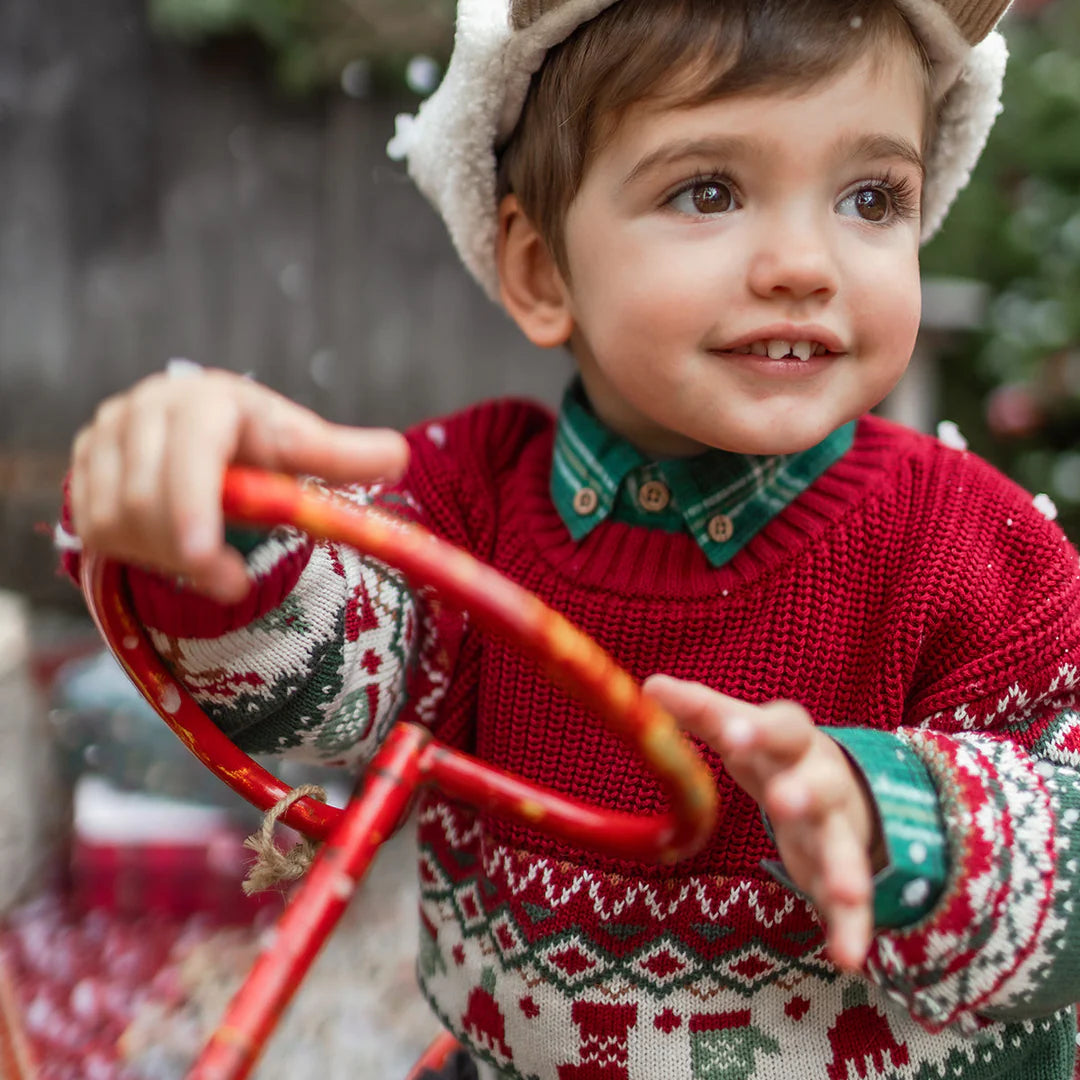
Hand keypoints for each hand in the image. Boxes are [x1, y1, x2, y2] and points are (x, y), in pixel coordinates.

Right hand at [69, 368, 408, 602]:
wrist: (203, 439)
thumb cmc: (259, 445)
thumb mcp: (301, 449)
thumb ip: (343, 455)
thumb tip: (400, 456)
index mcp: (203, 398)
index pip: (191, 452)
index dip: (193, 506)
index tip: (207, 559)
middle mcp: (142, 409)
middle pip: (147, 500)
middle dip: (192, 554)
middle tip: (235, 583)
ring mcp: (102, 438)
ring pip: (117, 522)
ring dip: (167, 558)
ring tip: (211, 562)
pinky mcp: (80, 470)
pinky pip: (93, 532)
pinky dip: (137, 555)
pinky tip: (173, 549)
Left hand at [644, 674, 883, 972]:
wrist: (840, 787)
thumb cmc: (771, 753)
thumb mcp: (740, 729)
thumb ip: (700, 711)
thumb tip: (647, 687)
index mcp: (791, 740)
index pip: (781, 725)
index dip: (757, 729)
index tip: (731, 735)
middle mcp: (820, 779)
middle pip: (818, 781)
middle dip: (803, 791)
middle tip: (782, 800)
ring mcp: (835, 829)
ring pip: (843, 845)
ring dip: (844, 867)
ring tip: (846, 892)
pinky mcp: (840, 875)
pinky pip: (852, 907)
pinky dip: (853, 930)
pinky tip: (848, 958)